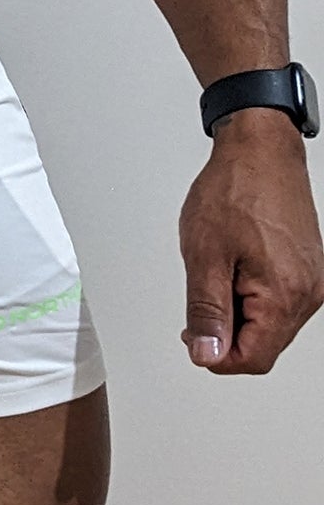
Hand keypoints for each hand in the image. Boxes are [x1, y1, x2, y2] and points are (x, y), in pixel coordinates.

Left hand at [179, 111, 323, 372]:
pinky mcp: (306, 266)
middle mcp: (308, 292)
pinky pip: (276, 296)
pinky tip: (234, 260)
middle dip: (226, 328)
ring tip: (218, 264)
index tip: (193, 335)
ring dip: (237, 306)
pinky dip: (249, 289)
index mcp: (285, 295)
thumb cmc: (236, 187)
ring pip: (269, 321)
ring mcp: (311, 279)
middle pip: (263, 343)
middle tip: (200, 292)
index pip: (254, 358)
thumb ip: (206, 310)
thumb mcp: (205, 254)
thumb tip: (207, 355)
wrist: (260, 146)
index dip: (217, 355)